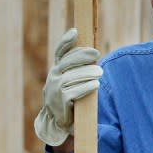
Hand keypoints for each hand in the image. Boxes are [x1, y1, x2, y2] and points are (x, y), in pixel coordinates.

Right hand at [33, 28, 102, 145]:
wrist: (60, 121)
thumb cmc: (71, 97)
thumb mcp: (72, 80)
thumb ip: (79, 68)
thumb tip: (94, 52)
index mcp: (57, 69)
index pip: (60, 52)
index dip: (66, 41)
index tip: (76, 31)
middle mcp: (53, 76)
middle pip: (68, 62)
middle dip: (82, 56)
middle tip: (97, 54)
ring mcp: (55, 88)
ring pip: (72, 77)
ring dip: (87, 73)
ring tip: (99, 73)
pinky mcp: (60, 100)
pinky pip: (74, 91)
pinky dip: (86, 87)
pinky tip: (95, 84)